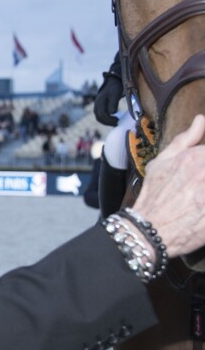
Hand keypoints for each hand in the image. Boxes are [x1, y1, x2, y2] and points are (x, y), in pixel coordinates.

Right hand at [94, 75, 123, 125]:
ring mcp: (97, 105)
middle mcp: (97, 104)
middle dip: (107, 122)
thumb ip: (113, 104)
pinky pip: (100, 115)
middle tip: (117, 123)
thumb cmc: (115, 88)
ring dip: (106, 122)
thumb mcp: (115, 95)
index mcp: (100, 101)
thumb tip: (112, 113)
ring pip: (98, 117)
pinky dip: (105, 119)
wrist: (113, 82)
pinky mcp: (99, 106)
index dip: (109, 119)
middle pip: (99, 117)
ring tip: (115, 122)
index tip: (117, 120)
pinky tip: (112, 119)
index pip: (102, 114)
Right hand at [132, 115, 204, 257]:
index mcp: (199, 157)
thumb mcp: (162, 162)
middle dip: (204, 178)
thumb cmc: (155, 196)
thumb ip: (186, 139)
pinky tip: (202, 205)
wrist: (150, 229)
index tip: (199, 171)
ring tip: (199, 193)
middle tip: (198, 183)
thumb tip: (200, 120)